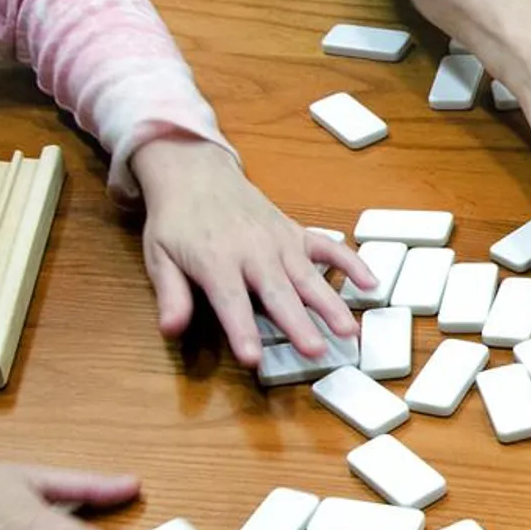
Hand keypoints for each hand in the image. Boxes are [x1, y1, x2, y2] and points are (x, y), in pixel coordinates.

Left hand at [133, 137, 372, 365]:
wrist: (195, 172)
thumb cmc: (178, 221)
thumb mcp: (159, 256)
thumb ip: (171, 294)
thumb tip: (171, 328)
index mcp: (216, 260)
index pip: (231, 301)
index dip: (241, 330)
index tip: (253, 357)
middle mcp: (254, 251)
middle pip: (279, 293)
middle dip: (299, 323)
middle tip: (317, 350)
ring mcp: (280, 241)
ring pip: (309, 277)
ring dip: (331, 304)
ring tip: (349, 330)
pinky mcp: (296, 233)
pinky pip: (328, 248)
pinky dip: (351, 263)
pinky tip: (371, 284)